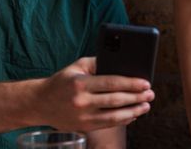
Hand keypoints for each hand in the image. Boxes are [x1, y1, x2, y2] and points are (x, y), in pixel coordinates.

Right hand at [34, 57, 153, 130]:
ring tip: (146, 106)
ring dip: (134, 112)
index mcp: (81, 84)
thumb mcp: (78, 66)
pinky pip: (108, 125)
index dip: (131, 83)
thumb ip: (99, 62)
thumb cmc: (63, 81)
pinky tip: (133, 114)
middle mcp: (82, 102)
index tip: (146, 82)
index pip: (112, 83)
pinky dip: (123, 120)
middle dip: (137, 97)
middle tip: (150, 94)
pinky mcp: (83, 127)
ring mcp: (83, 117)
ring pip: (114, 117)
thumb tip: (122, 63)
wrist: (39, 103)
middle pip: (116, 101)